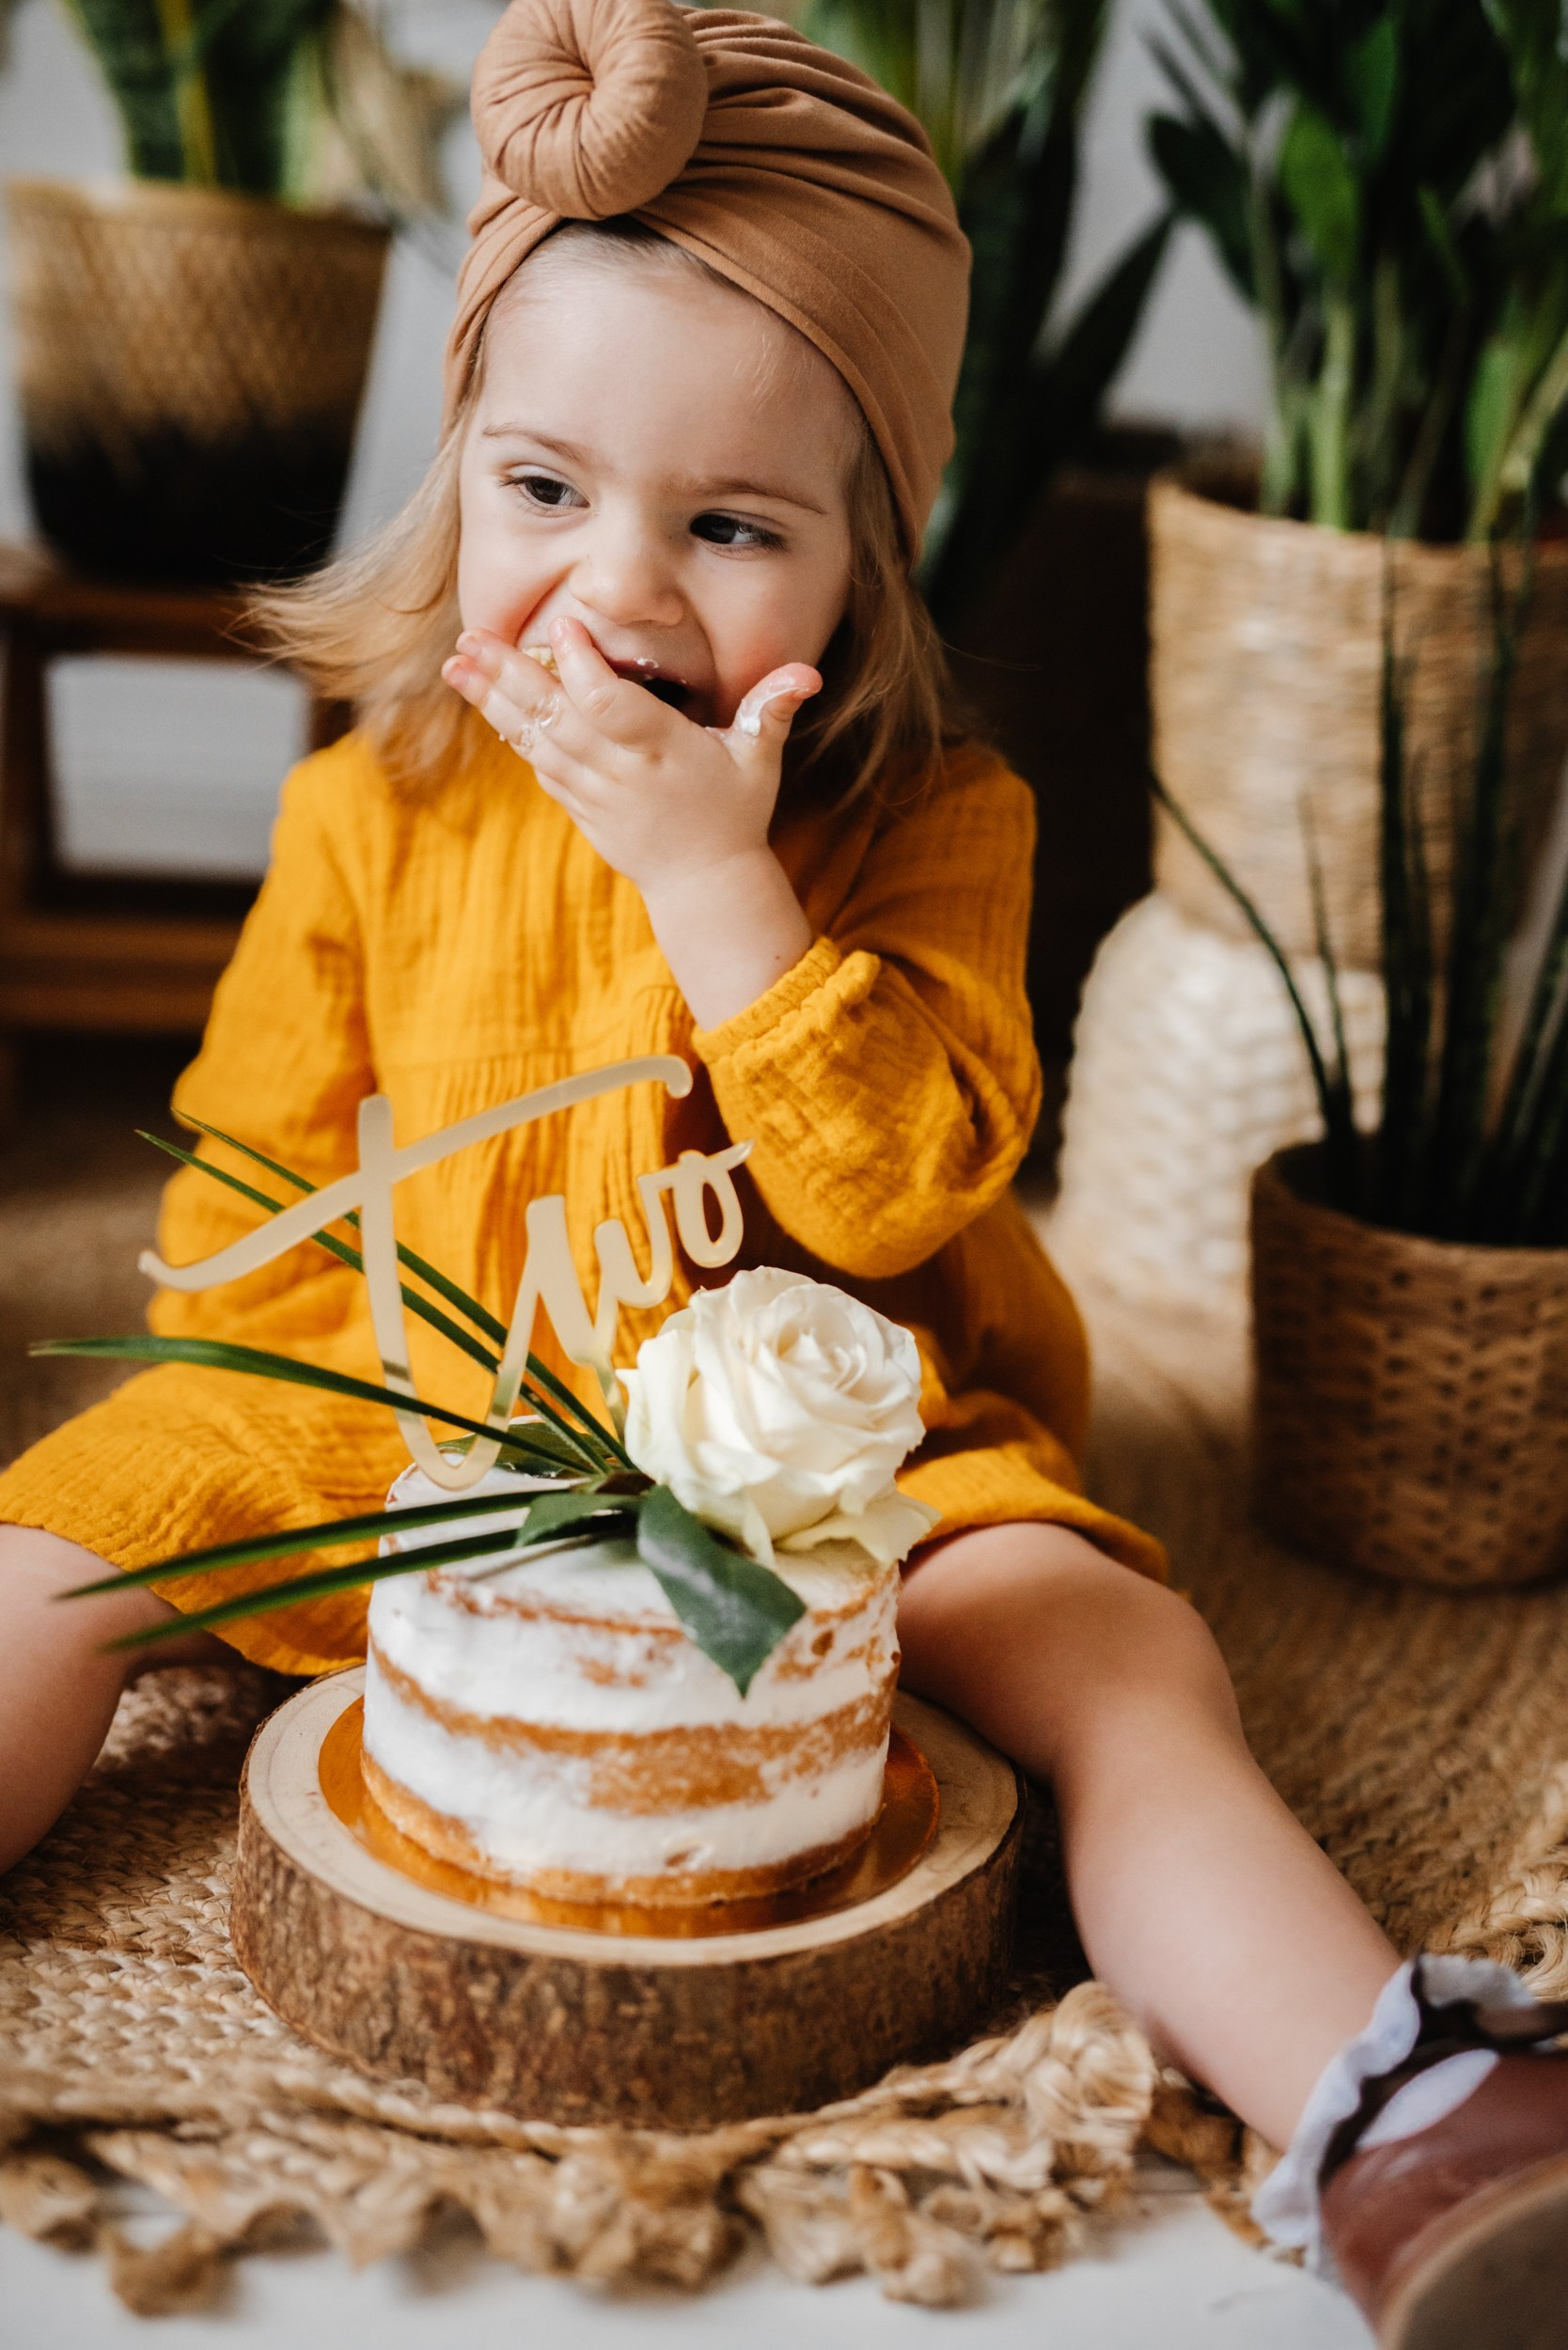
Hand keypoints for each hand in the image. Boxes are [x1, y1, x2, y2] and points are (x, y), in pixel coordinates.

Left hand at [442, 617, 817, 1026]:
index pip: (612, 706)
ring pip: (535, 739)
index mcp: (662, 753)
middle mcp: (620, 772)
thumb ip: (773, 709)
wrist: (705, 886)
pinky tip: (482, 699)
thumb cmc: (736, 815)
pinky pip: (537, 763)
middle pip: (556, 718)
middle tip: (470, 638)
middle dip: (511, 676)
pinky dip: (509, 731)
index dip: (584, 667)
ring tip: (456, 662)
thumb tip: (808, 674)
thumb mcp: (761, 762)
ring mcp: (593, 791)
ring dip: (493, 700)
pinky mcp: (578, 805)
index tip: (563, 626)